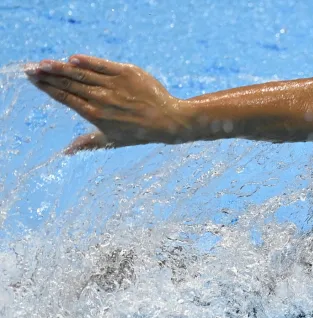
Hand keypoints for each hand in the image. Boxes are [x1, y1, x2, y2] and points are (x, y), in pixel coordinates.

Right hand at [25, 55, 189, 154]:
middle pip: (69, 83)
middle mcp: (102, 99)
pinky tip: (73, 59)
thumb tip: (67, 152)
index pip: (65, 97)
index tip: (34, 80)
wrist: (169, 121)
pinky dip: (87, 62)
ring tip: (45, 63)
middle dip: (48, 75)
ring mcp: (114, 85)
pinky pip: (103, 65)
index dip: (48, 88)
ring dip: (61, 67)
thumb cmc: (140, 133)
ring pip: (82, 73)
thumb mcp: (112, 141)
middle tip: (32, 69)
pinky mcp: (128, 73)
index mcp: (95, 114)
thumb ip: (88, 143)